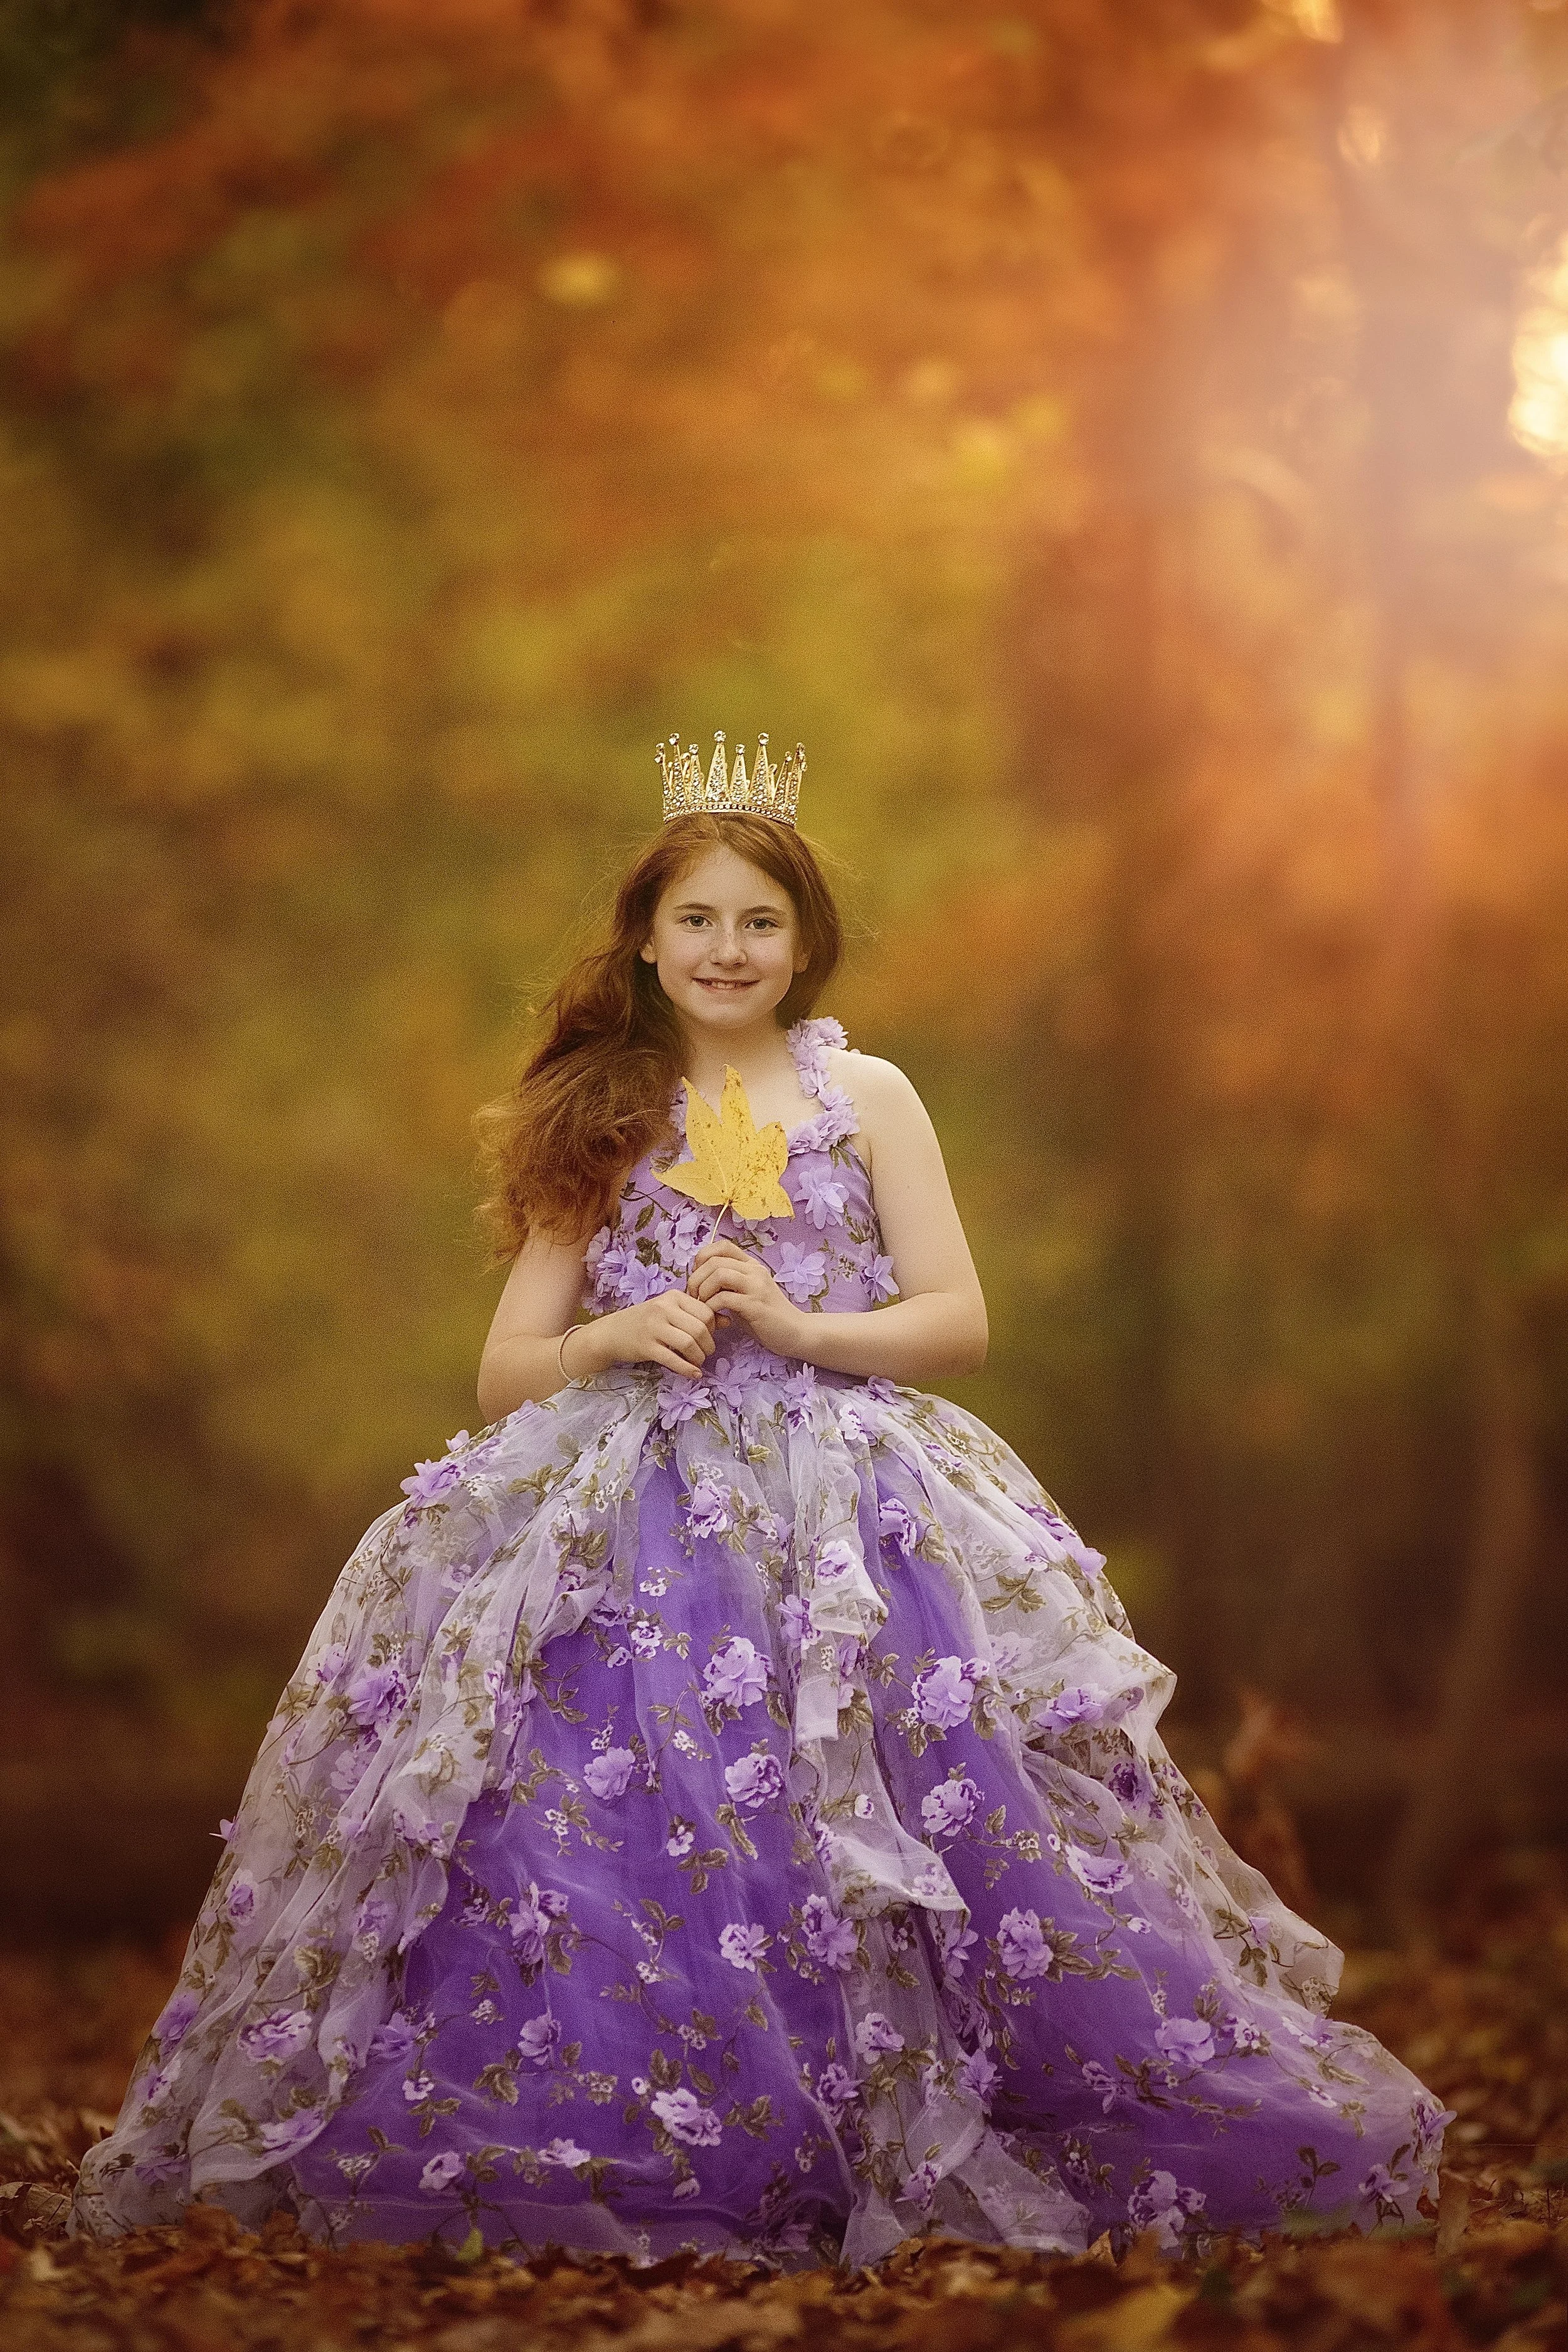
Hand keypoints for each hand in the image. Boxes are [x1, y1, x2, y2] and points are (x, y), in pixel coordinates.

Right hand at [598, 1290, 716, 1379]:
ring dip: (699, 1357)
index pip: (706, 1311)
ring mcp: (654, 1327)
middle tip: (706, 1353)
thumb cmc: (647, 1321)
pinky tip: (693, 1374)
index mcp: (673, 1296)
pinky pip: (673, 1359)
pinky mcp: (646, 1346)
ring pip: (689, 1343)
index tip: (708, 1337)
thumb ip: (698, 1314)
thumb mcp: (672, 1312)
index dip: (713, 1328)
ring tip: (698, 1362)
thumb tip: (729, 1321)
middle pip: (700, 1328)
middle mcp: (663, 1308)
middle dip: (709, 1345)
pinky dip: (687, 1369)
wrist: (613, 1333)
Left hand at [687, 1240, 806, 1356]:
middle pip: (714, 1260)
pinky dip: (711, 1307)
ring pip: (719, 1274)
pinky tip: (714, 1318)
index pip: (722, 1246)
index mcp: (751, 1266)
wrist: (796, 1333)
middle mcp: (754, 1271)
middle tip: (693, 1298)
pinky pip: (724, 1298)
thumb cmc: (766, 1318)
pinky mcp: (756, 1305)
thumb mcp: (746, 1295)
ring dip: (703, 1291)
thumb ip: (727, 1286)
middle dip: (696, 1279)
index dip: (702, 1258)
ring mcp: (756, 1287)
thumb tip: (697, 1284)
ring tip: (703, 1307)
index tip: (698, 1279)